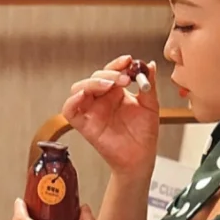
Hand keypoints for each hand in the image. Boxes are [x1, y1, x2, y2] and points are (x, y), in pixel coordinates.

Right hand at [61, 54, 159, 179]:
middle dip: (108, 74)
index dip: (117, 64)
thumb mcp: (150, 105)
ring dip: (92, 83)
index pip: (111, 72)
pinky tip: (84, 95)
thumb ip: (149, 85)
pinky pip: (69, 110)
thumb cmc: (144, 134)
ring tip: (109, 85)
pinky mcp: (84, 125)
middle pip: (94, 77)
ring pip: (79, 88)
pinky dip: (72, 101)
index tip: (128, 60)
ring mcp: (91, 111)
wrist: (141, 159)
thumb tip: (149, 64)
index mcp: (116, 93)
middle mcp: (101, 99)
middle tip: (124, 78)